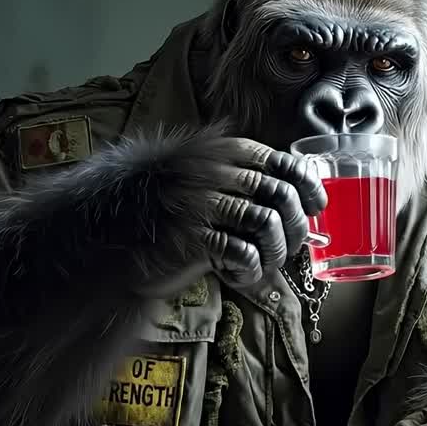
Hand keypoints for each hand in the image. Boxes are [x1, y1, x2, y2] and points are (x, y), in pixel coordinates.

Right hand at [134, 136, 327, 295]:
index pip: (284, 162)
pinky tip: (238, 274)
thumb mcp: (203, 178)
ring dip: (275, 251)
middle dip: (296, 228)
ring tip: (264, 263)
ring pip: (267, 224)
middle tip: (288, 247)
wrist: (110, 234)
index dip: (309, 187)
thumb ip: (242, 177)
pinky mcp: (192, 237)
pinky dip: (250, 269)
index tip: (315, 208)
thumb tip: (299, 190)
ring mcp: (201, 202)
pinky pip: (243, 252)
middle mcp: (214, 170)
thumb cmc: (167, 209)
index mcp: (221, 151)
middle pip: (282, 194)